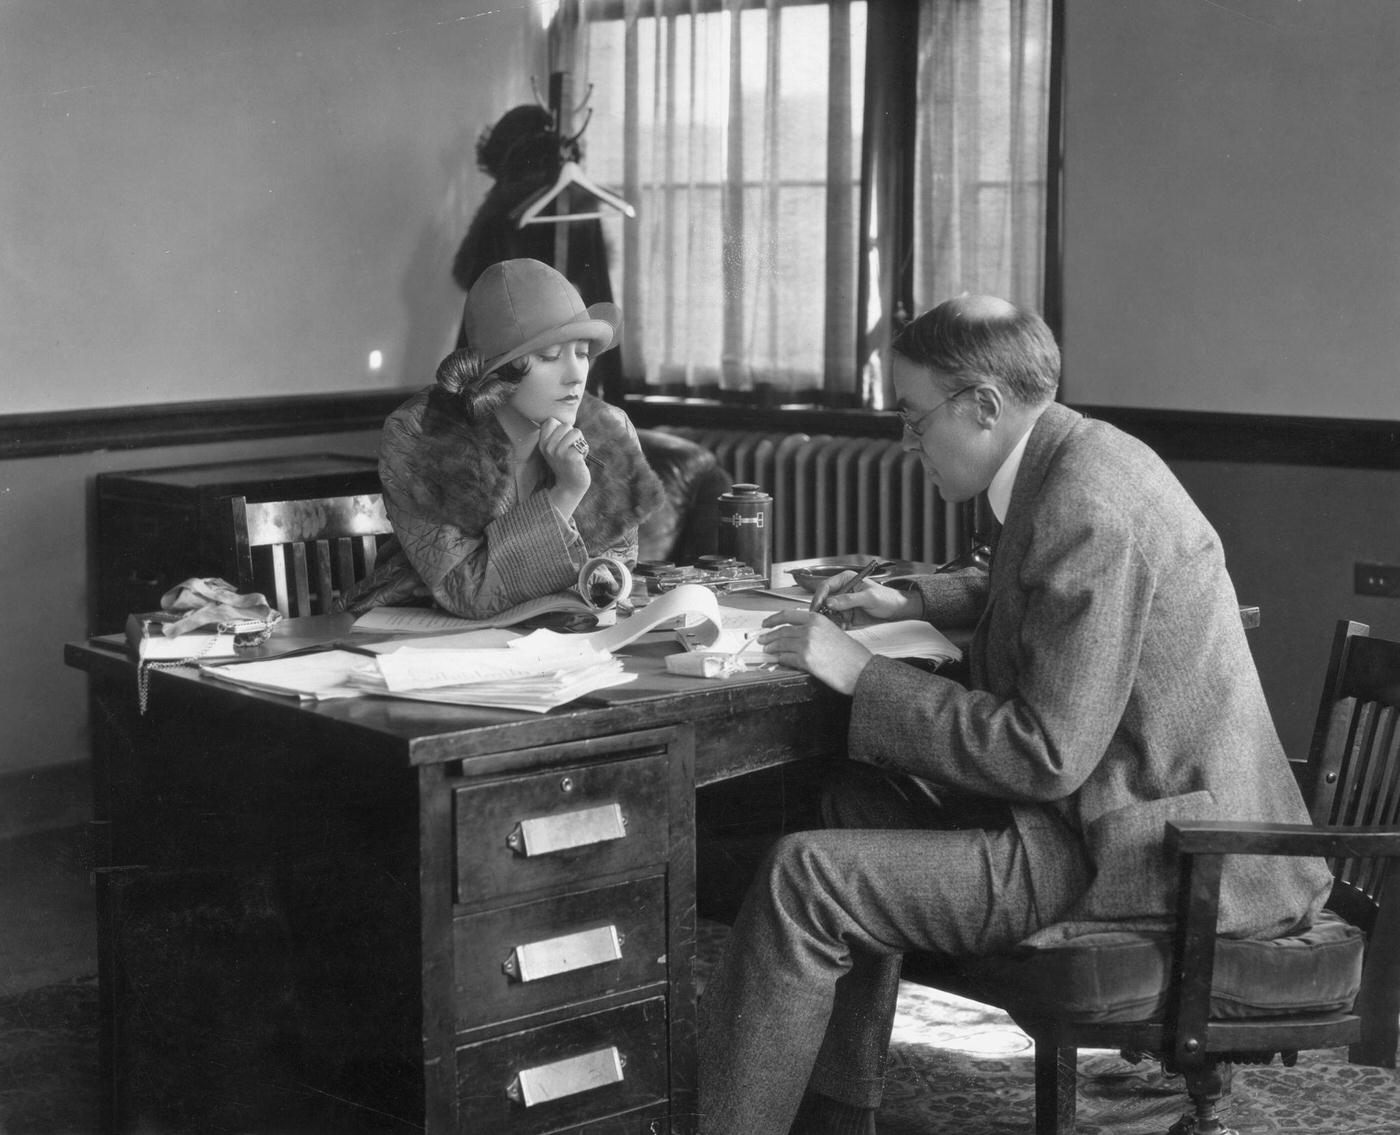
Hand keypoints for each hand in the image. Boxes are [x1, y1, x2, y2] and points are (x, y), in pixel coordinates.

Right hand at [538, 416, 590, 515]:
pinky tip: (580, 460)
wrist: (570, 485)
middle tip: (570, 450)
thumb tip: (560, 420)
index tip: (561, 442)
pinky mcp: (571, 457)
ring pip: (576, 432)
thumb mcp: (555, 448)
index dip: (561, 429)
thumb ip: (556, 434)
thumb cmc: (566, 463)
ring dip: (580, 442)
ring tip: (576, 454)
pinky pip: (582, 443)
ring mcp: (559, 452)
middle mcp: (549, 447)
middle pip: (566, 425)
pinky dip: (585, 451)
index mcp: (542, 443)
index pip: (551, 421)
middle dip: (573, 435)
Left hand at [757, 608, 873, 694]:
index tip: (766, 623)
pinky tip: (778, 659)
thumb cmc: (852, 654)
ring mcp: (806, 645)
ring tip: (767, 649)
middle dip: (769, 635)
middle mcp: (810, 629)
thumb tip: (797, 634)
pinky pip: (786, 658)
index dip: (773, 619)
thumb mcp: (833, 631)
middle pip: (782, 630)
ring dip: (771, 647)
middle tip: (762, 638)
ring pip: (781, 644)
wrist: (861, 669)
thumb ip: (815, 630)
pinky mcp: (805, 660)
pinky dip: (780, 659)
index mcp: (817, 619)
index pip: (788, 615)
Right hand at [809, 574, 921, 625]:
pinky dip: (838, 625)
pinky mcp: (847, 614)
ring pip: (829, 612)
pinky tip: (844, 626)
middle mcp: (843, 591)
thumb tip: (830, 602)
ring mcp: (844, 603)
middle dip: (823, 611)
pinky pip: (837, 620)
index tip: (817, 608)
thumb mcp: (869, 597)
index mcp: (846, 580)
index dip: (819, 597)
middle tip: (824, 619)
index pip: (825, 586)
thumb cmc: (887, 598)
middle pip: (824, 600)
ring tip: (839, 624)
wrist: (897, 610)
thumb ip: (849, 600)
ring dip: (831, 619)